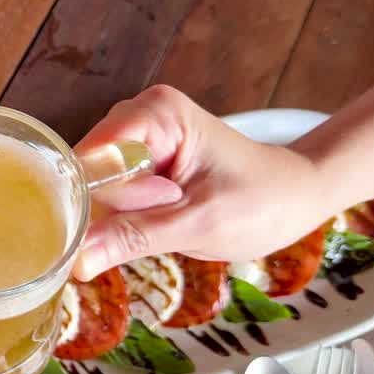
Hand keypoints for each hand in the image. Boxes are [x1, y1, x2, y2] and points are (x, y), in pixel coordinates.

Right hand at [73, 85, 331, 279]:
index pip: (89, 158)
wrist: (295, 198)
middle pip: (85, 171)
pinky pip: (106, 193)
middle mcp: (137, 116)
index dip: (84, 200)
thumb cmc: (262, 203)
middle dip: (99, 212)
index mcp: (156, 114)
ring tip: (147, 232)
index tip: (92, 238)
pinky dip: (115, 218)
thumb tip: (78, 260)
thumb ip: (135, 237)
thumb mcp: (198, 225)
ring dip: (108, 218)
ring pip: (91, 186)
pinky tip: (140, 230)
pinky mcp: (137, 162)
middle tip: (139, 234)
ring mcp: (135, 138)